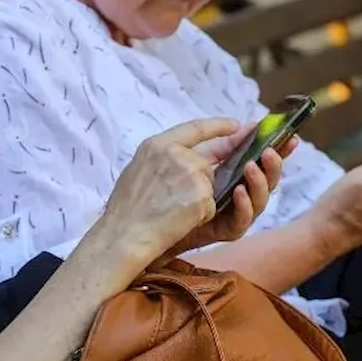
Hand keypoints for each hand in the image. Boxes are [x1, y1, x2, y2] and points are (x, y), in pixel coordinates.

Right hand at [98, 117, 241, 270]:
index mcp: (157, 144)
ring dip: (197, 200)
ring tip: (170, 212)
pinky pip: (210, 206)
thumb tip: (185, 157)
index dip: (218, 126)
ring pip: (209, 185)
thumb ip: (163, 158)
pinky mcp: (202, 195)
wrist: (125, 234)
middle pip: (204, 163)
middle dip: (201, 180)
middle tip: (183, 197)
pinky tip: (178, 221)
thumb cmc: (126, 209)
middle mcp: (176, 153)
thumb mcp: (138, 169)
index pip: (194, 128)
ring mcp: (191, 173)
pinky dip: (199, 216)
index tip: (236, 125)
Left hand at [170, 128, 293, 257]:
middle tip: (270, 152)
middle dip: (273, 165)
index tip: (290, 136)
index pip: (262, 159)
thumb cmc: (166, 187)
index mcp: (234, 172)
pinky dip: (244, 205)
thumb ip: (214, 140)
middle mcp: (239, 193)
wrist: (148, 221)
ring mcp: (234, 213)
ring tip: (251, 167)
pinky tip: (239, 192)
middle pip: (267, 180)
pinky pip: (241, 220)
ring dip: (258, 182)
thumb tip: (241, 125)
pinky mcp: (224, 231)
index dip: (279, 148)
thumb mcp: (187, 154)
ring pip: (259, 200)